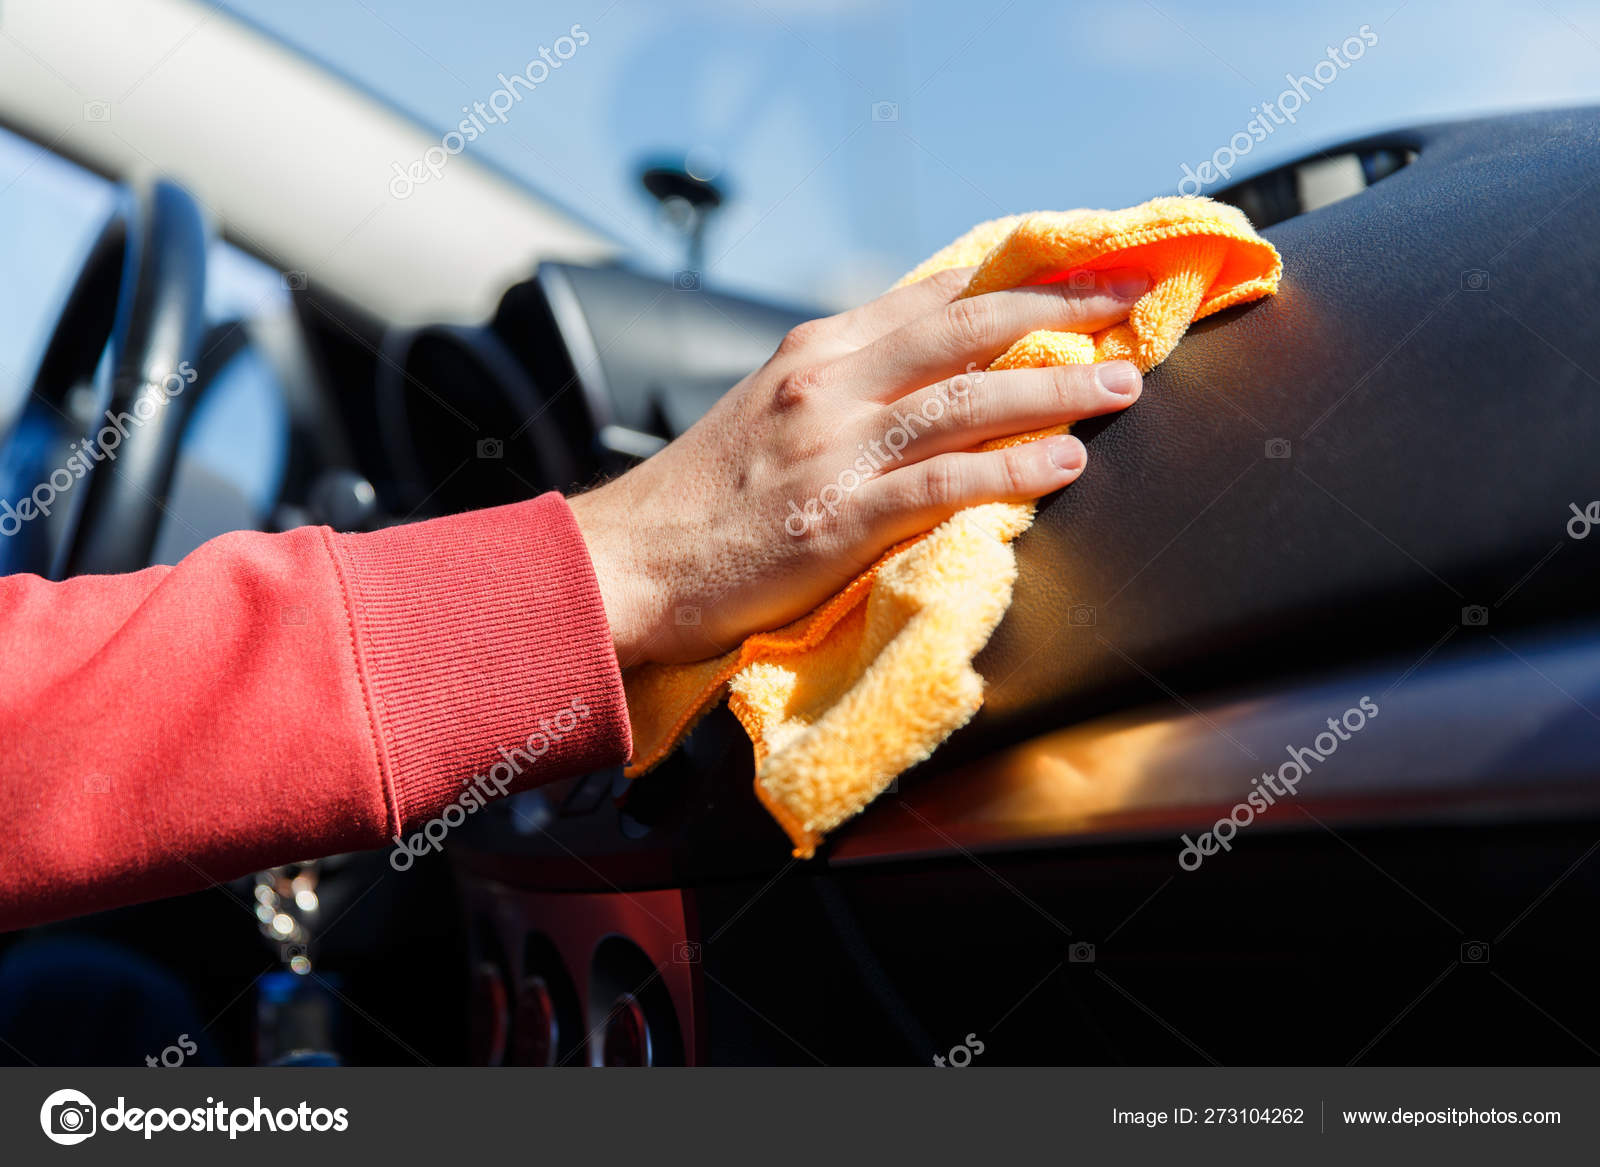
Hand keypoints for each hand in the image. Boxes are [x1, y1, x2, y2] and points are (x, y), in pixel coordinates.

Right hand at [568, 266, 1148, 664]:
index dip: (1021, 277)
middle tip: (1135, 299)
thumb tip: (928, 374)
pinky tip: (1066, 461)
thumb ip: (846, 385)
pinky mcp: (835, 519)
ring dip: (1057, 385)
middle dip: (1062, 307)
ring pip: (968, 397)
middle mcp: (828, 383)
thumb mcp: (770, 411)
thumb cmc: (702, 499)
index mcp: (815, 351)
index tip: (1086, 268)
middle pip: (968, 327)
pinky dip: (1012, 468)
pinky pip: (943, 484)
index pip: (936, 294)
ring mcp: (833, 448)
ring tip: (1125, 383)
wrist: (626, 562)